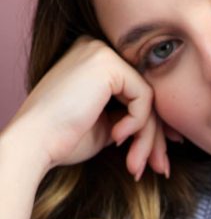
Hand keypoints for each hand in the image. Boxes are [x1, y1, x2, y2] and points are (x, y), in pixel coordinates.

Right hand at [8, 37, 174, 179]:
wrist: (34, 143)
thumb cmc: (62, 139)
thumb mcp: (105, 125)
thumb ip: (130, 118)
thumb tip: (167, 132)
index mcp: (94, 61)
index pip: (136, 91)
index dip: (153, 125)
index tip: (161, 155)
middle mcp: (97, 49)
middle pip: (144, 95)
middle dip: (155, 136)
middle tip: (160, 168)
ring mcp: (101, 53)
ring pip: (148, 99)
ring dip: (147, 138)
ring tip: (136, 165)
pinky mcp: (107, 63)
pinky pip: (143, 97)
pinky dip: (137, 123)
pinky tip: (116, 138)